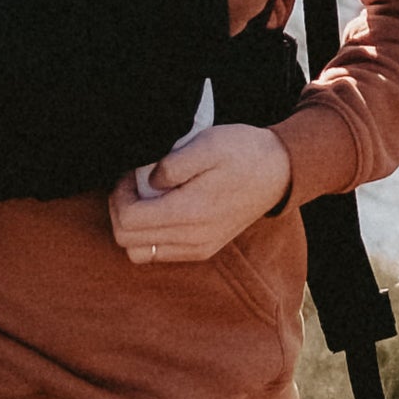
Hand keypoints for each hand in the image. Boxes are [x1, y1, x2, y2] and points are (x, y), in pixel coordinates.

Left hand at [107, 119, 292, 265]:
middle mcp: (192, 239)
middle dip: (120, 210)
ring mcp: (198, 248)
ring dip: (132, 227)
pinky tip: (161, 209)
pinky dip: (149, 235)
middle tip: (132, 184)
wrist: (279, 171)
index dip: (119, 196)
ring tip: (145, 198)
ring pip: (140, 254)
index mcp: (190, 213)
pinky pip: (160, 254)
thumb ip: (171, 164)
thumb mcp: (207, 143)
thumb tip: (147, 181)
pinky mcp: (203, 250)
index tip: (130, 174)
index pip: (128, 221)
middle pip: (128, 242)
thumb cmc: (242, 152)